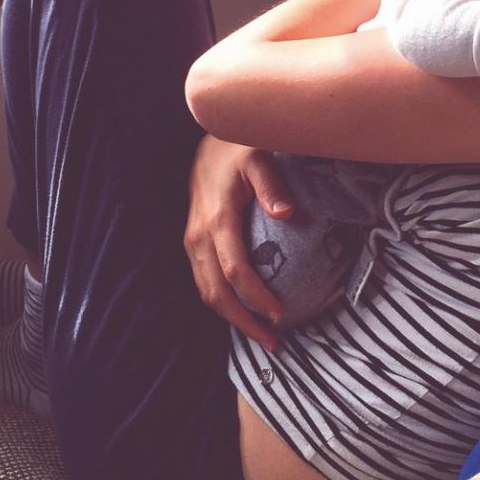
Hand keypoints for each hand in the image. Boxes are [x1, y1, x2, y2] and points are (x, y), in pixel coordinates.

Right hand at [184, 134, 293, 350]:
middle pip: (216, 293)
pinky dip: (223, 301)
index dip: (256, 297)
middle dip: (244, 322)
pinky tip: (245, 310)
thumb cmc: (237, 148)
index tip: (281, 315)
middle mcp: (198, 236)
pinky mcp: (192, 240)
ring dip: (232, 318)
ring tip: (262, 334)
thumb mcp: (258, 157)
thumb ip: (272, 186)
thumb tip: (288, 214)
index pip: (235, 271)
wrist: (207, 137)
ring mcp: (192, 240)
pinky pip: (204, 281)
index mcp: (217, 220)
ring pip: (206, 292)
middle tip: (274, 342)